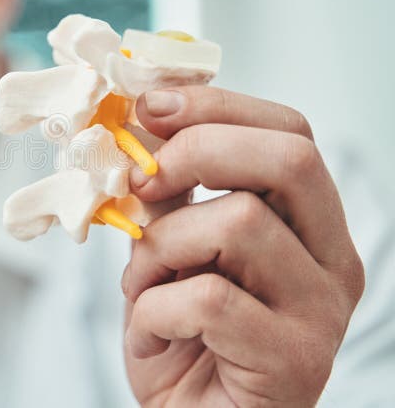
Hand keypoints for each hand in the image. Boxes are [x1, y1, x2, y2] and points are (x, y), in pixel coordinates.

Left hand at [122, 87, 363, 406]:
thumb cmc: (182, 333)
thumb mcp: (170, 248)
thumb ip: (167, 194)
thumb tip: (137, 124)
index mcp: (309, 223)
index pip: (290, 132)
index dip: (216, 107)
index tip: (150, 108)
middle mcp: (331, 260)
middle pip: (289, 159)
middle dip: (195, 152)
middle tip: (141, 182)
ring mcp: (321, 312)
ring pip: (239, 223)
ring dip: (159, 247)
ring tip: (141, 282)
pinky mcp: (294, 361)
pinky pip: (209, 299)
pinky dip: (154, 308)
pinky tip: (151, 333)